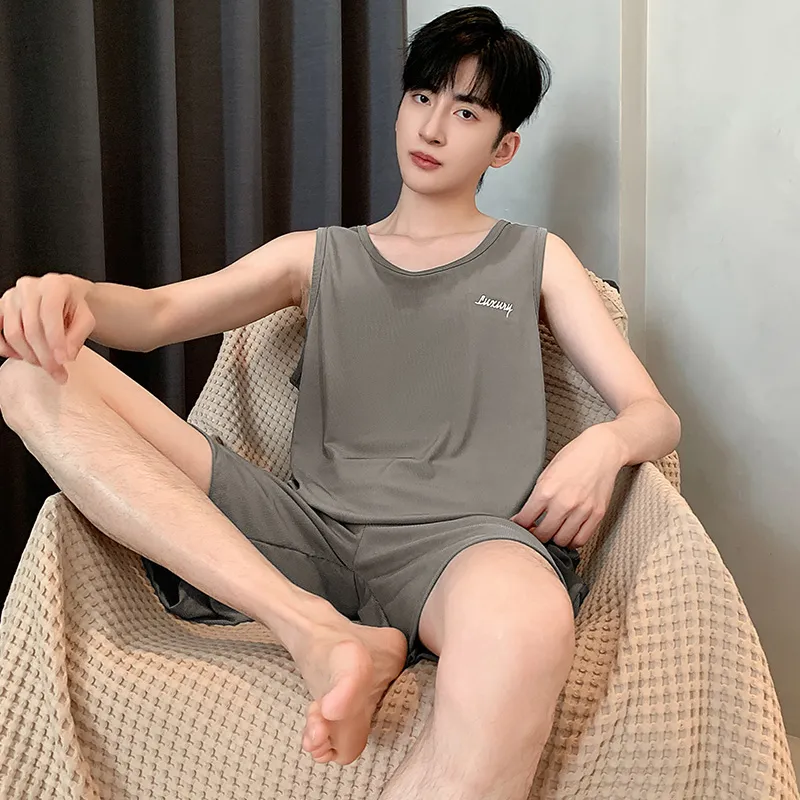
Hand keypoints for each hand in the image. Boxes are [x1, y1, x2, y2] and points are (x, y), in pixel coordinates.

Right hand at [0, 273, 94, 384]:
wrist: (65, 296)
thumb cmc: (75, 306)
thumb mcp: (86, 319)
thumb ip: (78, 336)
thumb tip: (65, 356)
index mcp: (53, 285)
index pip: (50, 313)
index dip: (55, 340)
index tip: (63, 361)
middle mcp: (29, 288)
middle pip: (30, 328)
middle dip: (44, 355)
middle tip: (57, 372)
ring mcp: (11, 297)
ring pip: (13, 333)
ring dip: (29, 356)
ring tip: (46, 366)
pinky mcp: (0, 308)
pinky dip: (7, 349)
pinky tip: (23, 357)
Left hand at [509, 424, 625, 548]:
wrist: (602, 450)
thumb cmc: (574, 457)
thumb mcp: (547, 472)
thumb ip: (537, 495)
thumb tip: (525, 514)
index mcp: (547, 490)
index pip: (525, 520)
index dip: (520, 526)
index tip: (520, 526)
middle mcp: (564, 502)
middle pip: (543, 534)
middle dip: (536, 535)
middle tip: (535, 530)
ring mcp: (582, 510)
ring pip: (562, 541)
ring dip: (554, 539)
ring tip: (552, 531)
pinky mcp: (597, 514)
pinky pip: (581, 539)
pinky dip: (572, 541)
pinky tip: (568, 533)